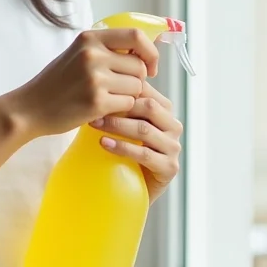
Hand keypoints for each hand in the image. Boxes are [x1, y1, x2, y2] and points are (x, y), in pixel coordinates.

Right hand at [11, 28, 159, 138]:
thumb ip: (106, 49)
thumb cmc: (57, 82)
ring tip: (108, 97)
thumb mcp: (77, 53)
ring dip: (129, 95)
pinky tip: (103, 108)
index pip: (136, 36)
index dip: (150, 52)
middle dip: (137, 80)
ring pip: (137, 86)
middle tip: (121, 88)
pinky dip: (121, 108)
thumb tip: (145, 52)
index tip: (150, 65)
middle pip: (140, 66)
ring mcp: (95, 78)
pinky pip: (128, 103)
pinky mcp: (97, 101)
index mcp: (89, 38)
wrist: (30, 107)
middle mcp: (93, 54)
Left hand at [89, 82, 182, 203]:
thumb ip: (118, 103)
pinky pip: (144, 154)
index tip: (98, 87)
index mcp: (164, 109)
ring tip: (94, 124)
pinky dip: (122, 147)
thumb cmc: (124, 147)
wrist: (131, 187)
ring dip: (116, 125)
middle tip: (94, 106)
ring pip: (144, 130)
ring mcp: (173, 146)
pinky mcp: (169, 167)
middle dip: (119, 105)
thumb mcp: (122, 121)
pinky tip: (104, 143)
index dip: (123, 87)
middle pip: (148, 107)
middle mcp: (173, 125)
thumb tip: (93, 80)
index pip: (146, 90)